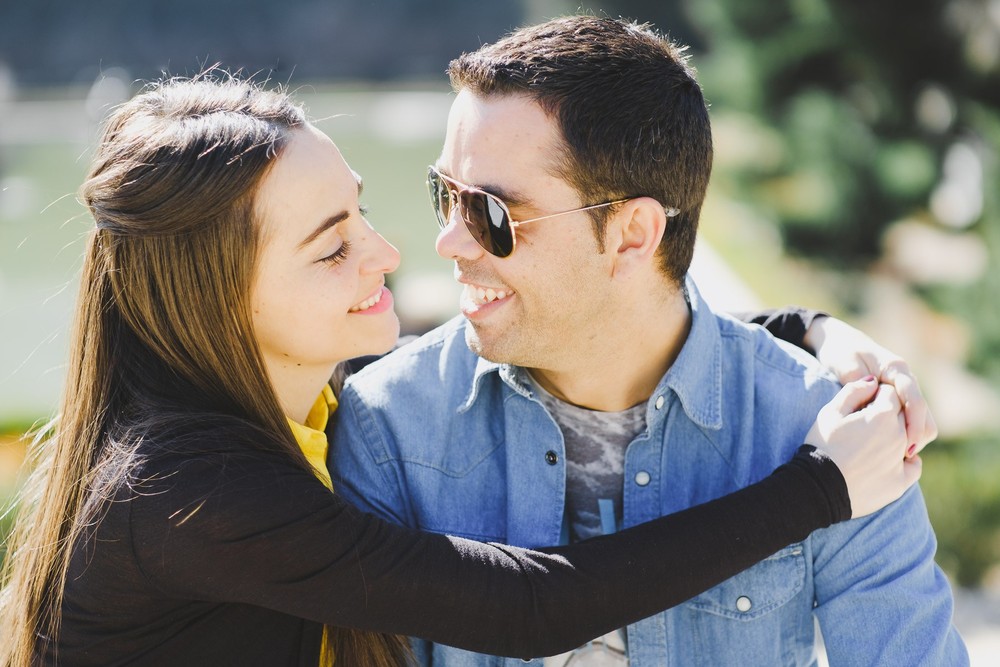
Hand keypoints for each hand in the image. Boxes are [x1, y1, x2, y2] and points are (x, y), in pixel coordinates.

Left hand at [803, 315, 936, 456]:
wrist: (839, 341)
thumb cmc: (840, 351)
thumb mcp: (844, 363)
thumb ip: (858, 381)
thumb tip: (872, 396)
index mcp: (896, 368)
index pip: (914, 400)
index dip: (915, 424)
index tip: (908, 446)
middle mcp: (906, 378)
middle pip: (925, 413)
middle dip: (917, 435)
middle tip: (901, 457)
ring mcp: (904, 388)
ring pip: (922, 418)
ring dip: (913, 436)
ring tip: (895, 455)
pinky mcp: (898, 397)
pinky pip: (909, 419)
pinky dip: (904, 433)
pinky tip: (890, 447)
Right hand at [806, 377, 921, 517]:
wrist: (819, 487)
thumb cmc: (822, 446)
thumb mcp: (831, 412)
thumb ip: (854, 391)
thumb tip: (873, 381)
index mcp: (883, 415)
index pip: (888, 393)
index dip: (873, 395)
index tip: (860, 404)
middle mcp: (899, 436)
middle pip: (902, 414)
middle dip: (887, 413)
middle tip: (864, 424)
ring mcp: (902, 460)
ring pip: (909, 438)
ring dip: (896, 435)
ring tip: (872, 442)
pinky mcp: (900, 482)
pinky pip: (914, 466)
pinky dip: (907, 461)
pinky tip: (891, 460)